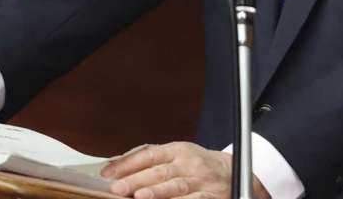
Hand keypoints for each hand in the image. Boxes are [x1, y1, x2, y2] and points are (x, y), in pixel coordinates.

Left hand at [101, 142, 268, 198]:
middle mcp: (189, 162)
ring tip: (140, 197)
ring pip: (177, 186)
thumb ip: (149, 159)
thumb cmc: (198, 164)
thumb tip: (115, 165)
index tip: (109, 174)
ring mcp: (201, 180)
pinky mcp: (211, 197)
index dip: (128, 163)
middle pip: (161, 171)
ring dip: (158, 193)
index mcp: (178, 149)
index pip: (149, 154)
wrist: (233, 172)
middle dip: (138, 180)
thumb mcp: (176, 154)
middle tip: (119, 188)